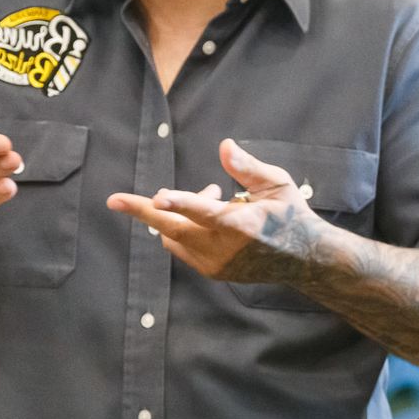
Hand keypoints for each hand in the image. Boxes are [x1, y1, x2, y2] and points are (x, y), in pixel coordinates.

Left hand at [107, 138, 320, 283]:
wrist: (303, 259)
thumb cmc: (290, 214)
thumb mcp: (277, 184)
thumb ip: (247, 167)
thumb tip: (224, 146)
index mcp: (242, 224)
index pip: (203, 212)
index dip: (179, 201)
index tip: (157, 196)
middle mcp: (224, 248)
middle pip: (173, 228)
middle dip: (143, 212)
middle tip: (115, 201)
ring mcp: (216, 264)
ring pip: (174, 236)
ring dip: (177, 213)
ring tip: (213, 194)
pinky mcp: (212, 272)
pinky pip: (182, 248)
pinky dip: (183, 229)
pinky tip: (209, 215)